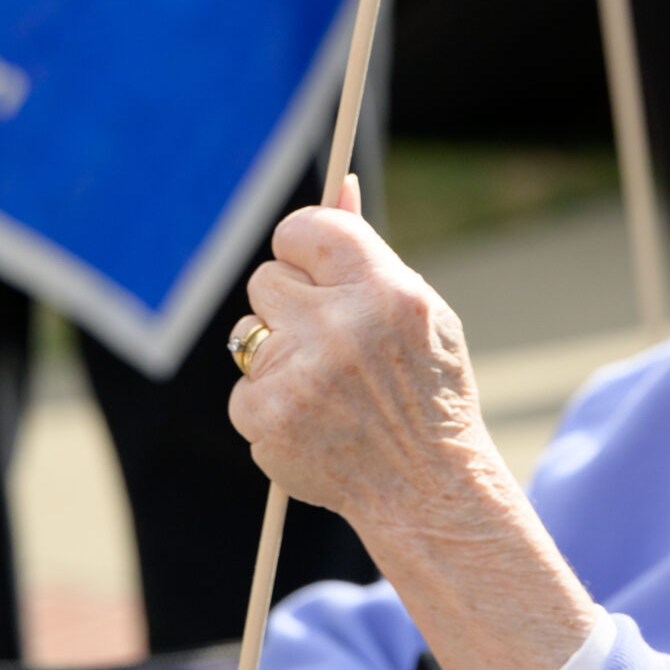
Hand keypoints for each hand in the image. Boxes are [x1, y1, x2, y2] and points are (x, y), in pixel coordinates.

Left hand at [229, 189, 599, 669]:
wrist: (427, 488)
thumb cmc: (427, 389)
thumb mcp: (419, 311)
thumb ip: (370, 251)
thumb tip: (340, 182)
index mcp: (385, 292)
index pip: (304, 228)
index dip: (301, 246)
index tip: (310, 264)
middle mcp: (339, 328)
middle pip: (265, 278)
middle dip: (288, 304)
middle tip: (326, 338)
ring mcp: (297, 375)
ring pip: (247, 333)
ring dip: (275, 353)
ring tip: (323, 385)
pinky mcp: (265, 416)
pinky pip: (242, 387)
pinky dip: (268, 403)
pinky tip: (312, 422)